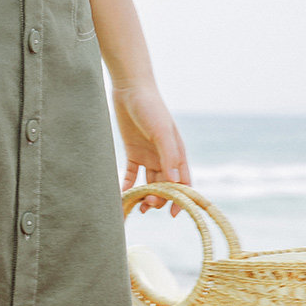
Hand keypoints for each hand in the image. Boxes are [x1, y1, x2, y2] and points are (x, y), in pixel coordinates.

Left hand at [111, 80, 191, 216]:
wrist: (131, 90)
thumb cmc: (150, 108)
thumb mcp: (161, 132)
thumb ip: (168, 155)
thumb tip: (174, 181)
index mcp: (177, 153)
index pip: (183, 181)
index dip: (181, 198)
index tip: (173, 214)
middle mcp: (165, 156)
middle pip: (165, 185)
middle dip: (159, 198)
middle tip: (147, 205)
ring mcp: (149, 155)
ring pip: (149, 182)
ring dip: (145, 196)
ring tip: (136, 206)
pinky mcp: (133, 153)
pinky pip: (132, 175)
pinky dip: (128, 187)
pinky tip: (122, 197)